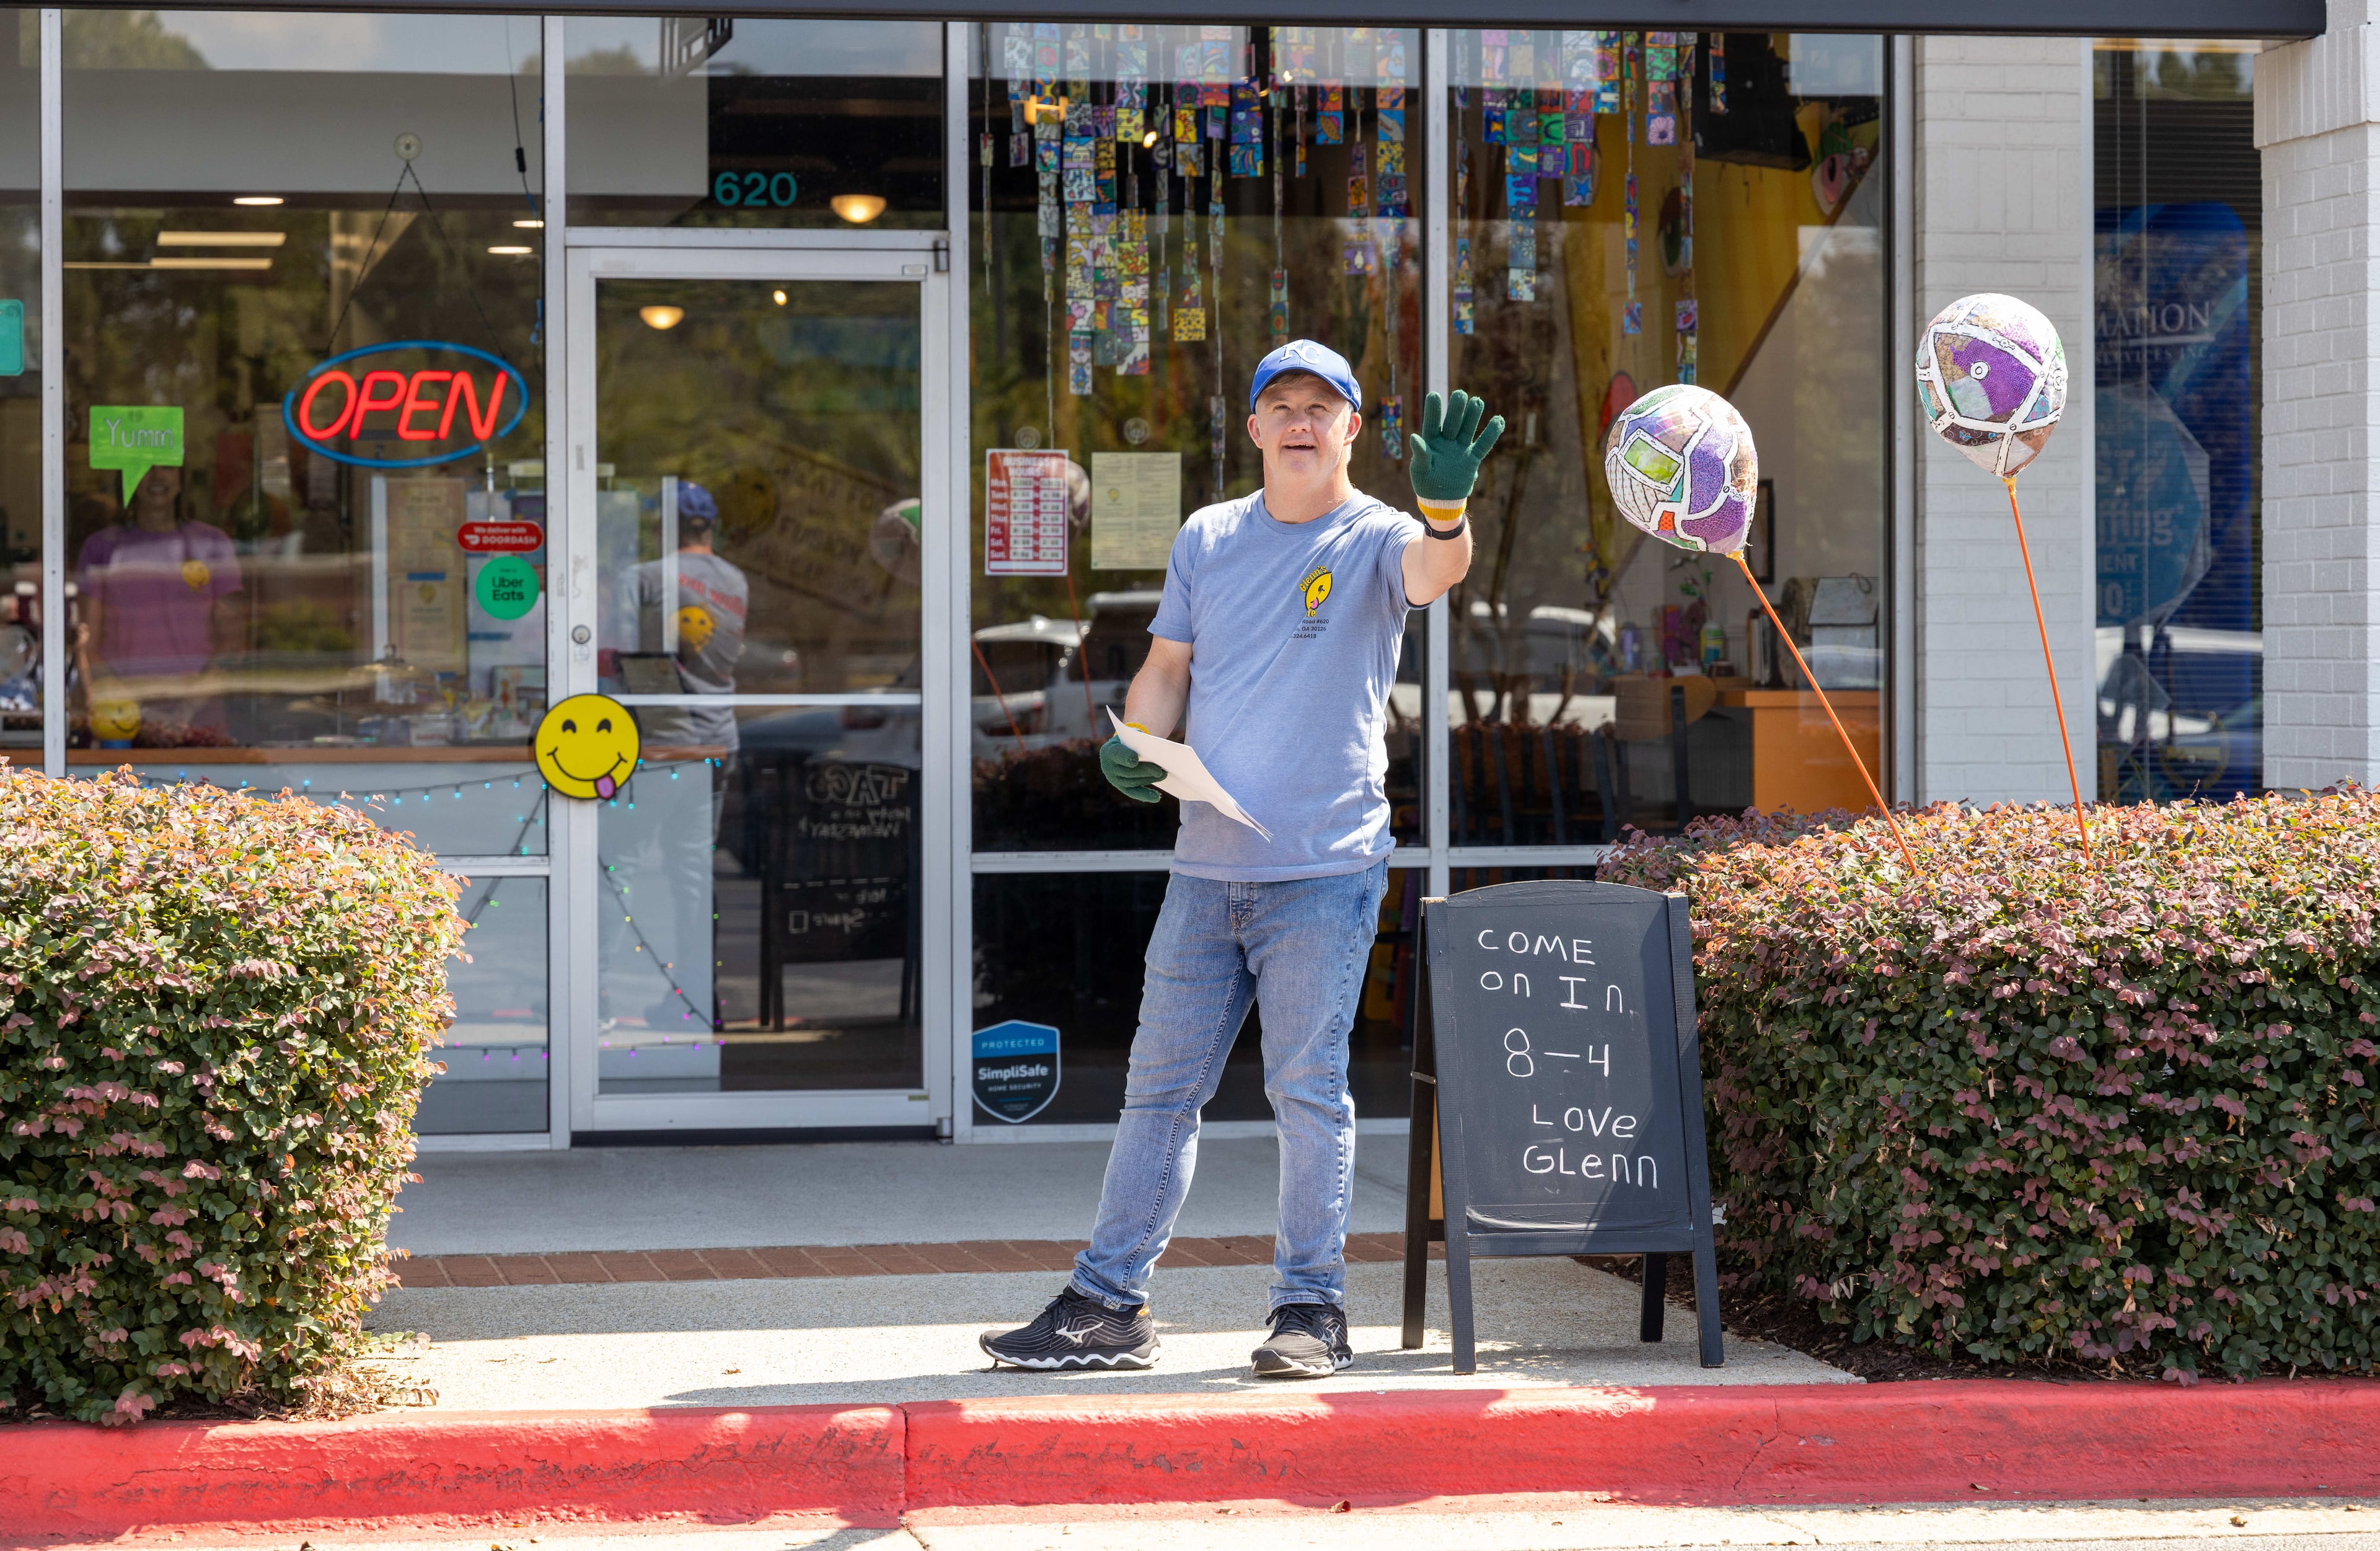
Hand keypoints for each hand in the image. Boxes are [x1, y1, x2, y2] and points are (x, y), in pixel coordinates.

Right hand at [1099, 733, 1166, 803]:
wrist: (1125, 749)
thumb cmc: (1130, 741)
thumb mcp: (1132, 736)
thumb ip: (1139, 742)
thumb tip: (1153, 750)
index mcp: (1109, 751)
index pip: (1117, 754)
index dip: (1125, 758)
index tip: (1134, 760)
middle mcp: (1108, 767)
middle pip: (1128, 771)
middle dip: (1145, 771)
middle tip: (1159, 770)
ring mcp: (1115, 780)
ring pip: (1133, 782)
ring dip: (1149, 779)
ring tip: (1163, 775)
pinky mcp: (1123, 788)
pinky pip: (1134, 793)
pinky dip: (1146, 795)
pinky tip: (1156, 797)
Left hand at [1408, 390, 1507, 506]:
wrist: (1441, 500)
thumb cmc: (1426, 483)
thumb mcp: (1420, 470)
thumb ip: (1420, 455)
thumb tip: (1414, 437)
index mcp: (1430, 442)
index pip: (1431, 424)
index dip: (1433, 410)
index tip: (1434, 394)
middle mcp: (1446, 442)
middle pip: (1452, 423)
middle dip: (1457, 409)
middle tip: (1460, 394)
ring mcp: (1460, 449)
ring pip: (1468, 429)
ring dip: (1472, 416)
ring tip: (1477, 401)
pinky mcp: (1472, 459)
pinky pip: (1483, 445)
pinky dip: (1491, 434)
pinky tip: (1499, 419)